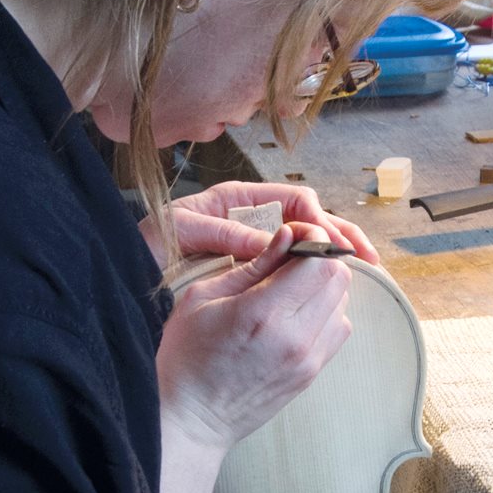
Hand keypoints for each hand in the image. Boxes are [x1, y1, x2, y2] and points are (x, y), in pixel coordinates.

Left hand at [138, 182, 379, 267]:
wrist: (125, 274)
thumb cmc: (146, 246)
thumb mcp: (182, 234)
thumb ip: (225, 234)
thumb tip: (276, 242)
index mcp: (238, 200)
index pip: (295, 200)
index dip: (319, 221)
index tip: (332, 245)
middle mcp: (252, 216)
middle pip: (311, 218)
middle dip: (342, 235)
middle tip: (367, 259)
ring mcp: (255, 241)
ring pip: (308, 243)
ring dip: (336, 256)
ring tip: (362, 273)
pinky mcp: (254, 267)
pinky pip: (295, 267)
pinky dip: (317, 276)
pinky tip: (331, 292)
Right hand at [155, 223, 352, 451]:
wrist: (192, 419)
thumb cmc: (186, 356)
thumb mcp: (204, 298)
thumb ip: (253, 265)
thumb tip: (288, 235)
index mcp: (263, 312)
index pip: (320, 261)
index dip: (314, 240)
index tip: (297, 238)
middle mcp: (295, 337)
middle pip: (339, 279)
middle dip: (320, 260)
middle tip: (293, 261)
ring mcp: (308, 359)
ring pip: (344, 304)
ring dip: (324, 288)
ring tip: (291, 291)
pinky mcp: (312, 374)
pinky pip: (339, 330)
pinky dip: (326, 314)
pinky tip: (296, 315)